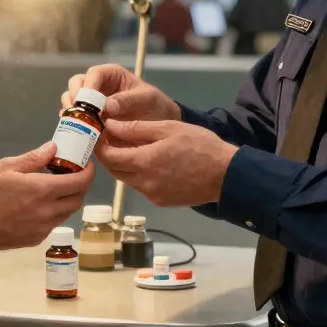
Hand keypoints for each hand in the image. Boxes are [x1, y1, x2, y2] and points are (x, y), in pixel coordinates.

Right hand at [0, 142, 93, 250]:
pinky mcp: (36, 239)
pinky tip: (39, 205)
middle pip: (77, 199)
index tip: (86, 165)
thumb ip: (34, 158)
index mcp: (42, 190)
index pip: (79, 183)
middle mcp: (47, 211)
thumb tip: (54, 148)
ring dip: (68, 200)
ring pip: (67, 213)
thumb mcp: (6, 167)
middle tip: (72, 175)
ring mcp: (43, 228)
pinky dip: (54, 212)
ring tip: (55, 189)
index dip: (88, 173)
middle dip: (80, 186)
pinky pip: (53, 223)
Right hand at [61, 64, 179, 122]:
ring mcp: (91, 104)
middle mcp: (98, 87)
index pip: (95, 74)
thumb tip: (108, 106)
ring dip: (70, 111)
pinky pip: (74, 119)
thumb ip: (129, 100)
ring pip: (71, 100)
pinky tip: (77, 132)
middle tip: (78, 112)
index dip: (89, 85)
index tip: (87, 99)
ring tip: (77, 123)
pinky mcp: (89, 120)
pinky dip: (72, 124)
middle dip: (74, 96)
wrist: (159, 127)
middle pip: (76, 84)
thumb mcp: (148, 100)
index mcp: (112, 76)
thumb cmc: (155, 107)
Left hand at [94, 120, 235, 207]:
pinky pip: (141, 187)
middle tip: (111, 138)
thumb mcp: (168, 128)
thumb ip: (136, 128)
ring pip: (126, 179)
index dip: (100, 144)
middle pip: (114, 169)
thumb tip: (109, 125)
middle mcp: (143, 183)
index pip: (108, 156)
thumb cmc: (199, 145)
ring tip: (130, 148)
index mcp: (144, 162)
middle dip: (108, 155)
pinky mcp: (161, 201)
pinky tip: (148, 162)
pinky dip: (138, 174)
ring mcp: (152, 195)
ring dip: (123, 165)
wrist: (226, 175)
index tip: (99, 132)